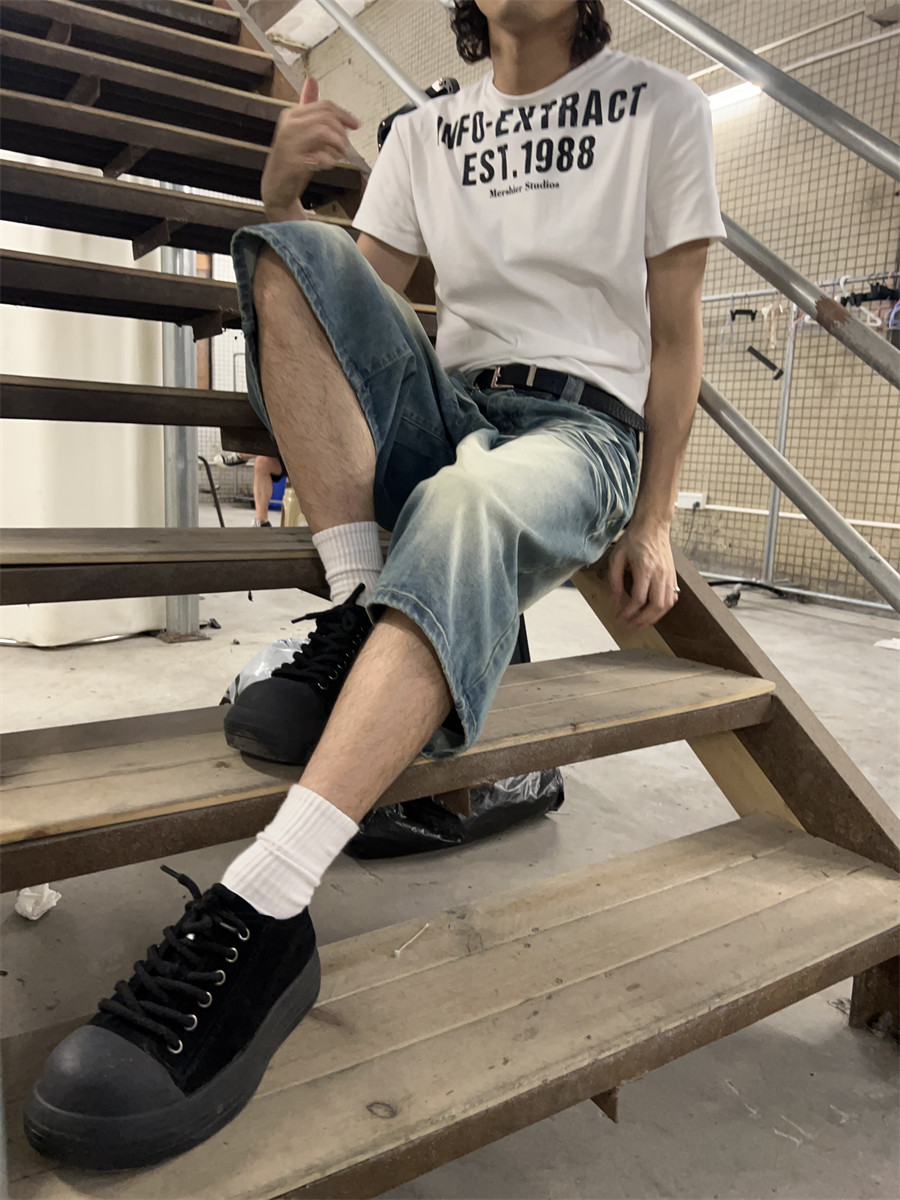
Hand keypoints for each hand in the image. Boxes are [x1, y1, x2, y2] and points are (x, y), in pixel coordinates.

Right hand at [261, 78, 359, 219]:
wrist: (276, 188)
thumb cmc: (291, 160)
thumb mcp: (299, 130)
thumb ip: (307, 107)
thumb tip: (311, 81)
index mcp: (292, 115)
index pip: (324, 106)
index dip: (344, 114)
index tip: (355, 125)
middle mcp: (289, 125)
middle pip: (326, 116)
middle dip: (342, 130)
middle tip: (347, 144)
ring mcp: (290, 143)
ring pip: (324, 131)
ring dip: (338, 143)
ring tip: (339, 154)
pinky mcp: (293, 161)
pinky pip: (318, 154)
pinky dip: (329, 159)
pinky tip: (328, 164)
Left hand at [607, 523, 678, 626]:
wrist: (653, 526)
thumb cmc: (634, 539)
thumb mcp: (617, 557)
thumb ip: (615, 580)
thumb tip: (616, 600)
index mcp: (645, 569)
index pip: (639, 599)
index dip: (628, 613)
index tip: (619, 617)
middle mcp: (660, 574)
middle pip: (655, 606)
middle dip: (642, 620)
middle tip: (630, 624)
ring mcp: (669, 575)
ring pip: (666, 605)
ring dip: (653, 617)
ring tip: (640, 622)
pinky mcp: (673, 576)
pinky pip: (672, 598)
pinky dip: (663, 608)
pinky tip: (653, 611)